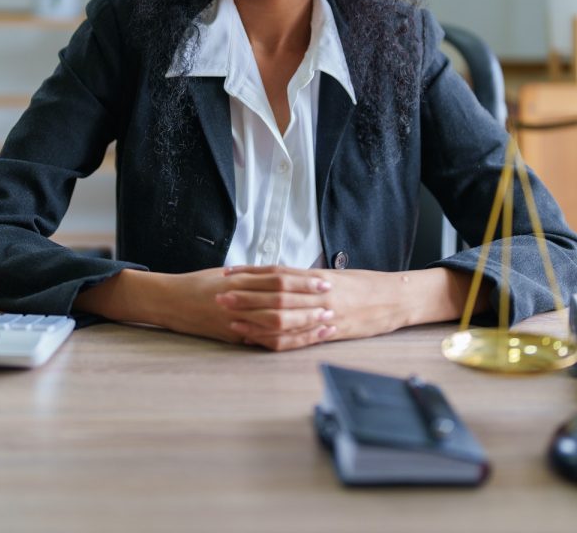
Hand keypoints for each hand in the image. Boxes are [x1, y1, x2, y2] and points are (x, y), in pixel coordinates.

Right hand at [160, 266, 333, 345]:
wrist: (170, 301)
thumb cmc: (199, 285)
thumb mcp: (227, 274)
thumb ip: (253, 276)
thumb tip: (283, 277)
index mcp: (240, 279)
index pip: (277, 278)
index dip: (302, 281)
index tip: (323, 281)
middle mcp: (238, 299)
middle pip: (279, 301)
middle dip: (307, 303)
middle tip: (331, 304)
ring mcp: (235, 319)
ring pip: (274, 322)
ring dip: (301, 323)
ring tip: (324, 324)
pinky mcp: (231, 337)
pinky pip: (261, 340)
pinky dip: (283, 341)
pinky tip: (300, 341)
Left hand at [215, 266, 408, 350]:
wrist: (394, 298)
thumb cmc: (363, 285)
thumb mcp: (334, 276)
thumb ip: (305, 278)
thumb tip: (275, 277)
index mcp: (316, 277)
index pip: (277, 273)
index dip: (251, 273)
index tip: (228, 273)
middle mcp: (318, 295)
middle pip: (275, 295)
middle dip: (246, 297)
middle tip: (220, 296)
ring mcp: (324, 316)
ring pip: (284, 318)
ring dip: (255, 320)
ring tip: (230, 319)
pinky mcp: (330, 334)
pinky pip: (298, 339)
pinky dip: (276, 340)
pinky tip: (257, 340)